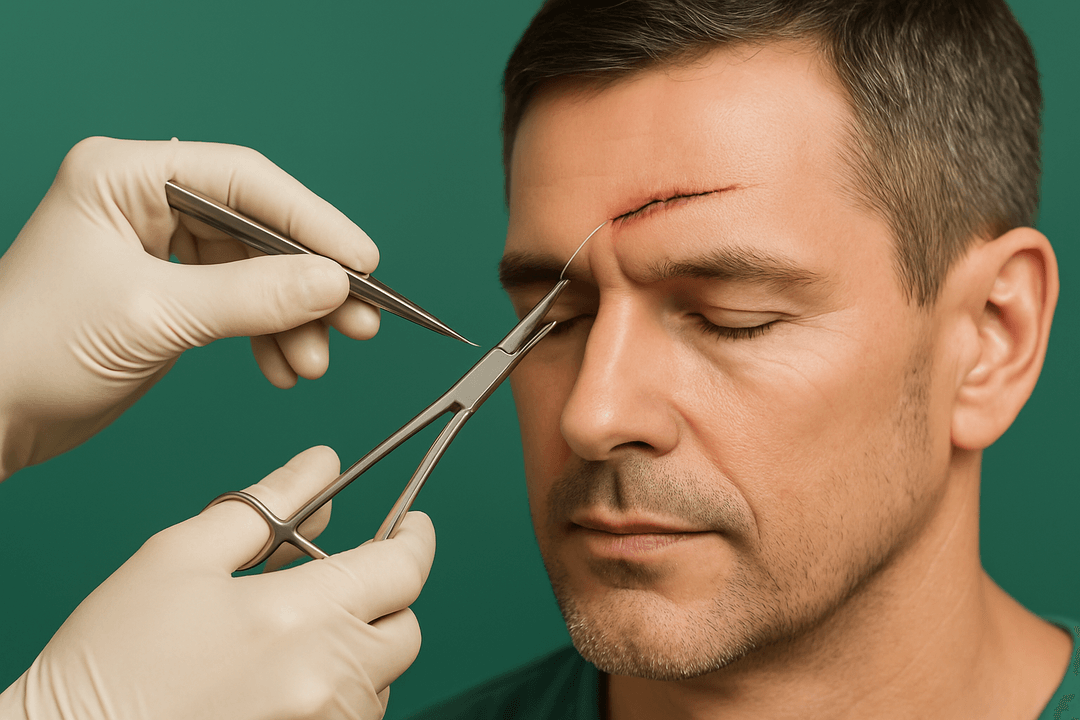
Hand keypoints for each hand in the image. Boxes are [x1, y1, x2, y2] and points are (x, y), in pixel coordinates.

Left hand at [0, 137, 380, 477]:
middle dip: (308, 281)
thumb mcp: (156, 316)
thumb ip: (253, 297)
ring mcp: (157, 247)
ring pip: (254, 271)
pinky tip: (283, 368)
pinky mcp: (166, 291)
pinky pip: (237, 303)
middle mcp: (143, 201)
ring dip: (292, 319)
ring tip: (316, 361)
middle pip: (257, 228)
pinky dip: (266, 336)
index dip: (311, 220)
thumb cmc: (36, 351)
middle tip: (359, 321)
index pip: (243, 179)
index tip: (363, 263)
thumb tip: (335, 283)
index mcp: (124, 175)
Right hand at [0, 446, 434, 719]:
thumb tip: (322, 465)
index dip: (415, 538)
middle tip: (346, 577)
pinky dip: (342, 690)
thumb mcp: (182, 555)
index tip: (412, 523)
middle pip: (406, 629)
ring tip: (300, 630)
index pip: (402, 569)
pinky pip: (355, 717)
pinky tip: (290, 674)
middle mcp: (324, 678)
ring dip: (363, 646)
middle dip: (389, 596)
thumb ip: (265, 504)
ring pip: (383, 679)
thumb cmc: (115, 654)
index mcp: (299, 616)